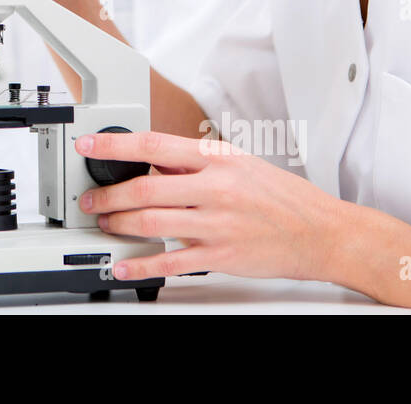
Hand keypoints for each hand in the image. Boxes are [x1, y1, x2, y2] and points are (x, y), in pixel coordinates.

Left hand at [75, 131, 342, 281]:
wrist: (321, 232)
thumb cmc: (280, 196)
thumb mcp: (238, 163)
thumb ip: (194, 164)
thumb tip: (152, 162)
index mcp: (217, 159)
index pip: (154, 146)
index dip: (115, 145)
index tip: (89, 146)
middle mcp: (215, 188)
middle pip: (145, 188)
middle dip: (108, 195)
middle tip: (90, 200)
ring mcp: (217, 224)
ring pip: (152, 223)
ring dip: (119, 224)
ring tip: (104, 224)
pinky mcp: (221, 256)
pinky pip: (172, 262)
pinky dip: (142, 265)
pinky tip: (124, 265)